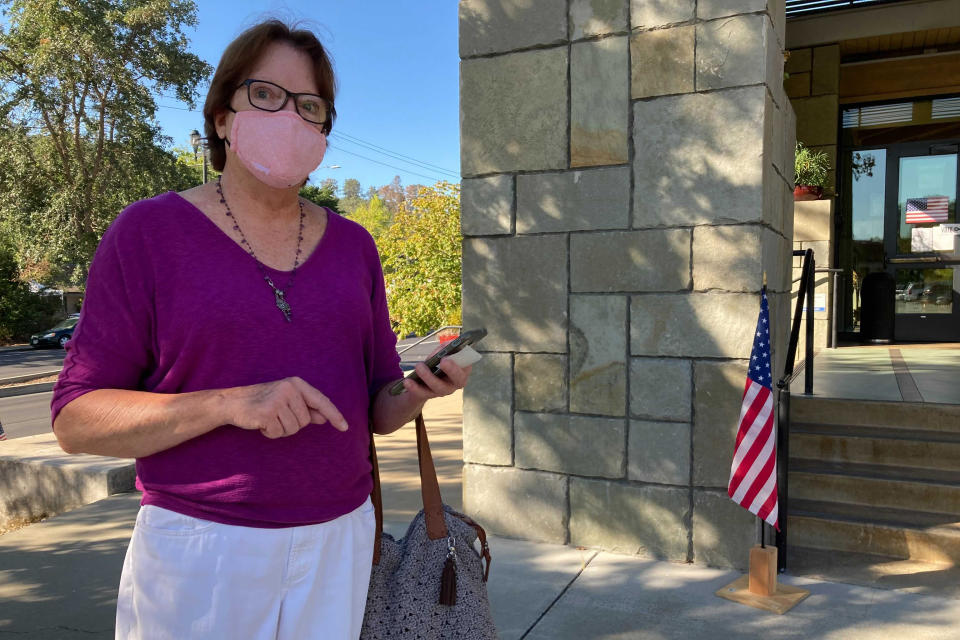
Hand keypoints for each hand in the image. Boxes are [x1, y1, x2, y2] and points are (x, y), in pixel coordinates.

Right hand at [225, 377, 347, 438]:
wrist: (233, 402)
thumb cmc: (262, 402)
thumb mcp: (286, 402)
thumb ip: (306, 409)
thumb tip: (324, 417)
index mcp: (296, 384)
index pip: (321, 400)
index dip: (334, 415)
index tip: (345, 428)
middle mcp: (289, 388)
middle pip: (305, 421)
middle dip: (291, 424)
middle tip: (275, 416)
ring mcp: (278, 399)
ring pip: (293, 429)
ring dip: (280, 430)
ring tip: (268, 419)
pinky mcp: (267, 412)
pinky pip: (278, 433)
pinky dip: (270, 433)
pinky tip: (261, 423)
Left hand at [402, 353, 472, 401]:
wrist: (425, 374)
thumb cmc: (438, 360)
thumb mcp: (442, 351)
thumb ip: (444, 349)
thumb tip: (444, 348)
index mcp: (463, 370)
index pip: (466, 368)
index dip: (460, 364)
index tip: (450, 358)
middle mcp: (456, 383)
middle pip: (457, 380)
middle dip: (451, 370)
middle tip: (443, 360)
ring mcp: (443, 391)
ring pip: (439, 387)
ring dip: (428, 376)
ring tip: (419, 366)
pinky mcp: (430, 395)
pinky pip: (423, 393)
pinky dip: (414, 387)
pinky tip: (407, 381)